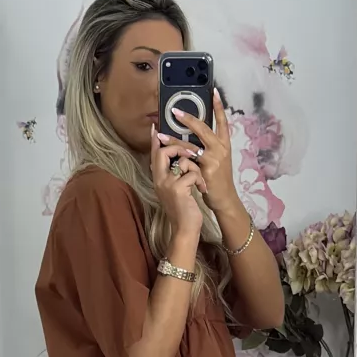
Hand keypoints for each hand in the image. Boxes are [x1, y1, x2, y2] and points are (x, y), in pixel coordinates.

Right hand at [150, 125, 204, 240]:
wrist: (185, 229)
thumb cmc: (184, 209)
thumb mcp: (177, 189)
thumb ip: (175, 174)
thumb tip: (180, 158)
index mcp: (159, 179)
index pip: (155, 154)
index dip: (156, 140)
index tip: (156, 127)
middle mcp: (159, 180)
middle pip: (165, 152)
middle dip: (180, 148)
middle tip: (191, 153)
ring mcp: (167, 184)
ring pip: (184, 161)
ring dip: (196, 169)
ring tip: (199, 182)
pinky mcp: (178, 189)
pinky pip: (192, 173)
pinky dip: (200, 180)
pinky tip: (201, 190)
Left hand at [164, 89, 239, 213]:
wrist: (224, 199)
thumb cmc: (218, 179)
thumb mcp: (217, 159)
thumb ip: (208, 147)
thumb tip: (194, 135)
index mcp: (224, 143)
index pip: (223, 121)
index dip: (219, 106)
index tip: (214, 91)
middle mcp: (221, 148)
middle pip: (204, 128)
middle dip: (188, 118)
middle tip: (174, 111)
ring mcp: (214, 158)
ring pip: (191, 145)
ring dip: (174, 140)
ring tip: (160, 135)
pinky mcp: (207, 169)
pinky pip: (188, 160)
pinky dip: (176, 157)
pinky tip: (165, 154)